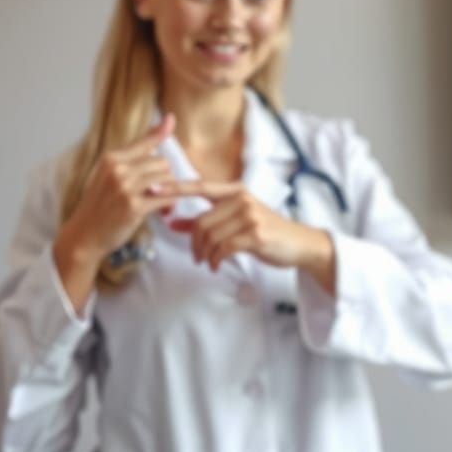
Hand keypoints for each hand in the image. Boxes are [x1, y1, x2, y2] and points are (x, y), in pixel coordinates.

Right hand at [55, 112, 183, 271]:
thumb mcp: (107, 175)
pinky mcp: (135, 207)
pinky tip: (166, 210)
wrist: (84, 236)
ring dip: (169, 190)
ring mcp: (126, 187)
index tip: (171, 118)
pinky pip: (167, 198)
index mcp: (111, 158)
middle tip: (158, 190)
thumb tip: (153, 140)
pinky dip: (170, 204)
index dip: (160, 131)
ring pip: (166, 178)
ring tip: (161, 201)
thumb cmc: (99, 205)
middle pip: (162, 162)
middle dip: (164, 175)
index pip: (144, 142)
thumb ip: (129, 159)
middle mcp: (118, 169)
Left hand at [158, 179, 334, 285]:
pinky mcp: (255, 234)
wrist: (298, 243)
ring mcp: (250, 215)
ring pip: (210, 236)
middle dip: (193, 243)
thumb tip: (173, 222)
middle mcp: (242, 199)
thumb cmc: (265, 231)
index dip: (175, 188)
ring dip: (204, 254)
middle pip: (201, 221)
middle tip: (196, 257)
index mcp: (235, 191)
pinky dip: (215, 260)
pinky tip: (217, 265)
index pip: (199, 187)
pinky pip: (223, 248)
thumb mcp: (235, 221)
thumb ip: (205, 220)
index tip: (153, 190)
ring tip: (209, 262)